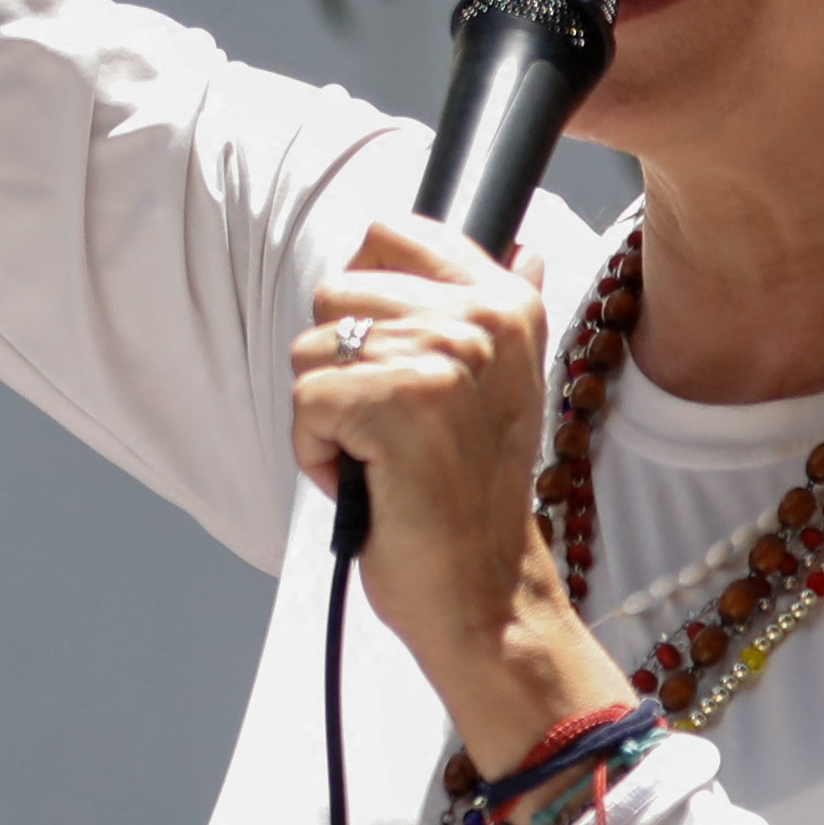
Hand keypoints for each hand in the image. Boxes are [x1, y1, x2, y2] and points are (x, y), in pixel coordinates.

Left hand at [295, 212, 624, 770]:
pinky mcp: (394, 404)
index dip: (363, 297)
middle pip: (335, 292)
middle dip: (339, 369)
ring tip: (382, 459)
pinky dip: (317, 454)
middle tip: (391, 430)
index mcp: (506, 302)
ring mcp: (439, 358)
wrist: (484, 591)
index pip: (389, 233)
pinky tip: (368, 482)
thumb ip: (503, 311)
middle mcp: (480, 319)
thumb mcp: (505, 388)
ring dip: (326, 417)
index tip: (387, 361)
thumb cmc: (472, 495)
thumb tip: (520, 247)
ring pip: (310, 348)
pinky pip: (303, 401)